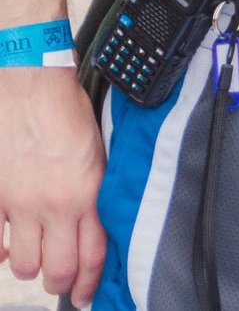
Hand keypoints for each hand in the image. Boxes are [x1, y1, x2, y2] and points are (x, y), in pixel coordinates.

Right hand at [0, 67, 106, 306]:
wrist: (29, 83)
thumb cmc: (65, 110)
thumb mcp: (96, 151)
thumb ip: (92, 191)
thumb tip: (87, 223)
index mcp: (88, 192)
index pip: (93, 254)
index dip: (88, 283)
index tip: (84, 296)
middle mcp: (54, 204)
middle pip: (56, 269)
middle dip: (58, 282)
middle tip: (58, 281)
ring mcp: (19, 202)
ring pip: (23, 263)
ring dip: (29, 265)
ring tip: (33, 255)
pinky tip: (4, 245)